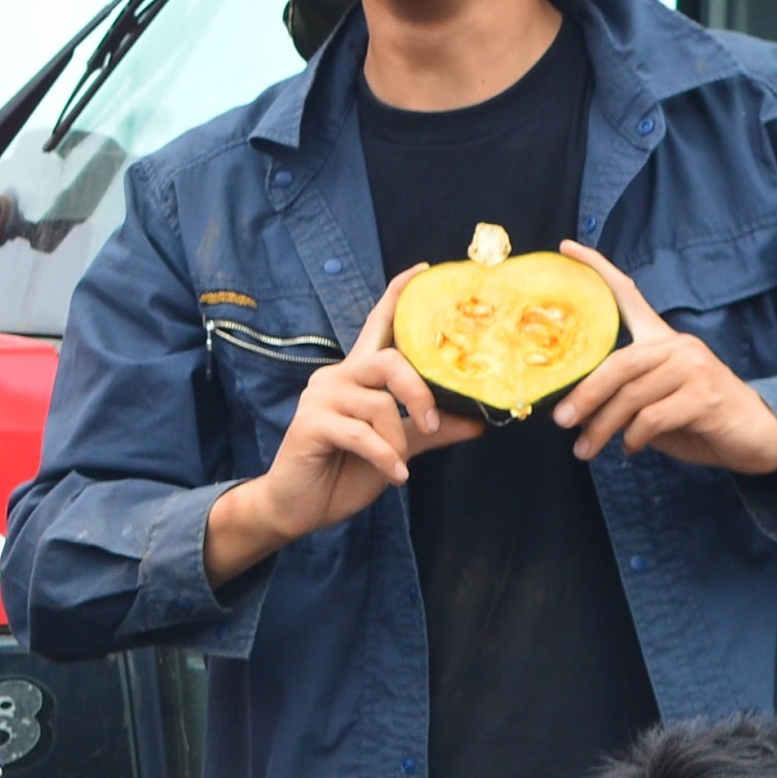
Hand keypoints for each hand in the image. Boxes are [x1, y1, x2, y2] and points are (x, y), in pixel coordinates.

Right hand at [201, 278, 468, 585]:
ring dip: (398, 439)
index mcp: (358, 375)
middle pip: (388, 361)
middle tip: (432, 423)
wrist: (298, 506)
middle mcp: (337, 377)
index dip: (398, 296)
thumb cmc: (344, 471)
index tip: (424, 271)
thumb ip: (430, 430)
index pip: (378, 324)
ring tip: (402, 464)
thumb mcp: (397, 447)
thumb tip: (478, 422)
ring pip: (378, 402)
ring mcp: (321, 399)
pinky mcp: (310, 425)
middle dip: (419, 391)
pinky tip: (395, 476)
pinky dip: (385, 458)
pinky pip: (360, 435)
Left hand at [546, 244, 776, 475]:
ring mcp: (694, 368)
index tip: (567, 248)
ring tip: (586, 449)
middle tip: (560, 420)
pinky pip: (652, 416)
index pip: (628, 296)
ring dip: (602, 427)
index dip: (598, 271)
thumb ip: (625, 398)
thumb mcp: (657, 404)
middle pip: (619, 361)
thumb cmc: (701, 420)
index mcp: (664, 340)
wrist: (758, 436)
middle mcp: (679, 346)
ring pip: (631, 395)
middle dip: (585, 393)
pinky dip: (634, 437)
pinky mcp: (705, 397)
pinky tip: (631, 448)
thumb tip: (575, 411)